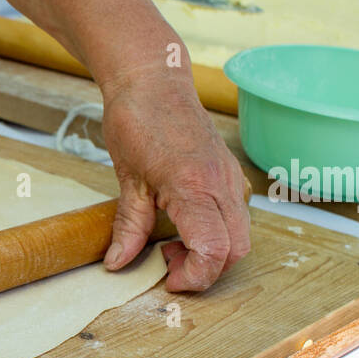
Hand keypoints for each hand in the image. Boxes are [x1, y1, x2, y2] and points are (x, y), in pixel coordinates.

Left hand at [99, 69, 250, 291]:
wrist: (154, 78)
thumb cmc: (137, 119)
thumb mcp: (127, 179)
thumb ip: (128, 226)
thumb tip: (118, 263)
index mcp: (194, 186)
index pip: (214, 250)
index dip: (195, 276)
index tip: (168, 279)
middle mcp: (221, 183)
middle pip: (236, 250)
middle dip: (206, 270)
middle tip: (168, 266)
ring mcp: (230, 177)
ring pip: (240, 235)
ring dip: (212, 253)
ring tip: (171, 245)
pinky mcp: (230, 173)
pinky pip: (236, 216)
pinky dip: (216, 233)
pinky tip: (184, 226)